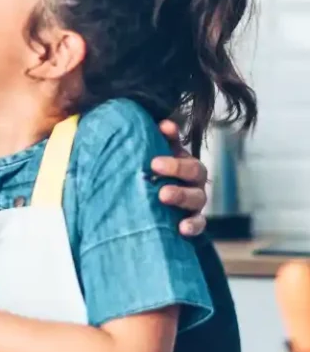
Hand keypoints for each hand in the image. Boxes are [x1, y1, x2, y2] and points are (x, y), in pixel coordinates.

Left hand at [153, 120, 207, 236]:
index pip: (183, 143)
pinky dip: (192, 225)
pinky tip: (181, 227)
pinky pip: (198, 224)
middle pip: (195, 170)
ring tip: (163, 195)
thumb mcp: (155, 159)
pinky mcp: (193, 222)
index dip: (174, 139)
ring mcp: (196, 202)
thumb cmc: (154, 179)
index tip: (162, 131)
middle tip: (154, 166)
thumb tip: (163, 124)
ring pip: (197, 197)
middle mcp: (194, 181)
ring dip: (181, 195)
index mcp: (185, 162)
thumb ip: (159, 142)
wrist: (154, 210)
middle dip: (176, 167)